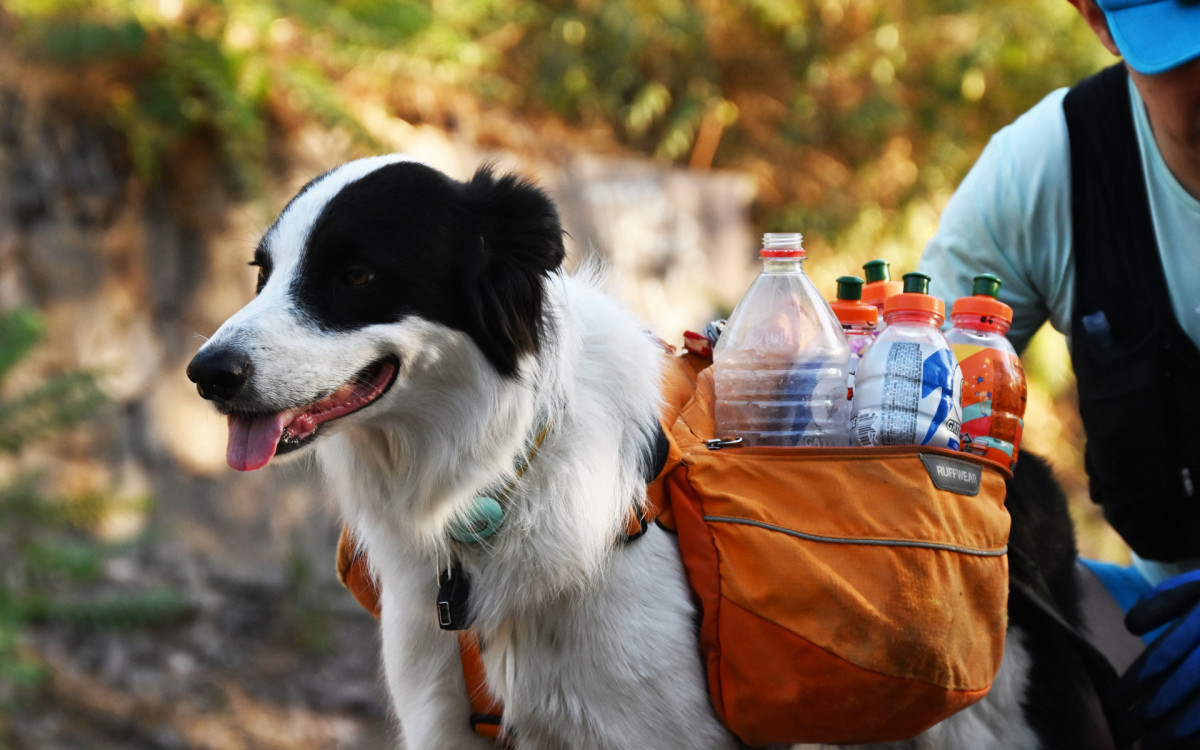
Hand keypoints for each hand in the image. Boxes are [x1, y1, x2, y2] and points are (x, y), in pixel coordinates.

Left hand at [1111, 569, 1199, 748]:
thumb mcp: (1199, 586)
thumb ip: (1165, 600)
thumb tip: (1130, 627)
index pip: (1164, 655)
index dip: (1136, 681)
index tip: (1112, 702)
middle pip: (1184, 683)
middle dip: (1151, 711)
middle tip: (1122, 732)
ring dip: (1177, 731)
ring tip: (1149, 748)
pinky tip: (1186, 748)